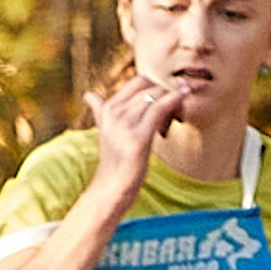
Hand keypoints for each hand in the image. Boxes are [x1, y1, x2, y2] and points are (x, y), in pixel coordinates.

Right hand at [81, 72, 193, 204]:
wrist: (111, 188)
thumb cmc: (114, 161)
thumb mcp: (105, 130)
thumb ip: (100, 110)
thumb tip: (88, 95)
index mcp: (109, 108)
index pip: (139, 81)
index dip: (157, 87)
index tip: (165, 104)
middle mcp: (115, 113)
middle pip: (151, 87)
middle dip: (168, 96)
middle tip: (174, 116)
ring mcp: (125, 125)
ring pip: (158, 97)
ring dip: (174, 105)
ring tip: (172, 124)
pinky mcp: (138, 139)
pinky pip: (160, 109)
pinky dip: (175, 102)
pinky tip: (181, 106)